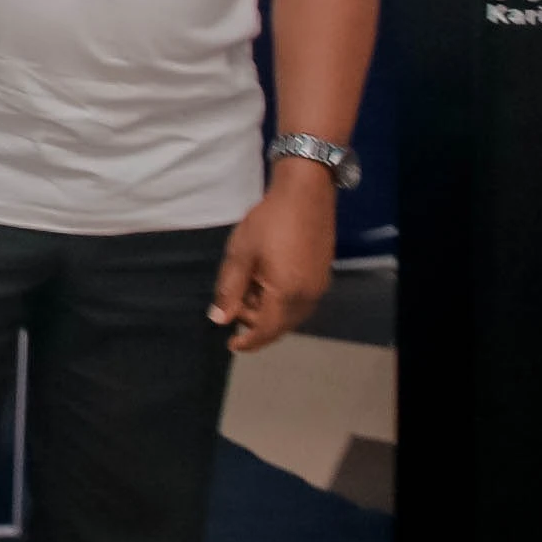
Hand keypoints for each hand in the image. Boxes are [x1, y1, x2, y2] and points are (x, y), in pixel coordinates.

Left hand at [211, 166, 338, 351]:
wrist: (305, 195)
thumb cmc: (269, 222)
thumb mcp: (240, 254)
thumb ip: (229, 289)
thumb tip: (219, 319)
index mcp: (287, 294)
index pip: (267, 330)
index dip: (249, 341)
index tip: (232, 346)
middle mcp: (308, 297)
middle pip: (280, 325)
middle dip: (255, 323)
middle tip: (232, 304)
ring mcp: (319, 287)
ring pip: (291, 315)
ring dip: (267, 312)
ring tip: (246, 290)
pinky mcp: (321, 276)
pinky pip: (300, 302)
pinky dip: (280, 302)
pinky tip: (264, 284)